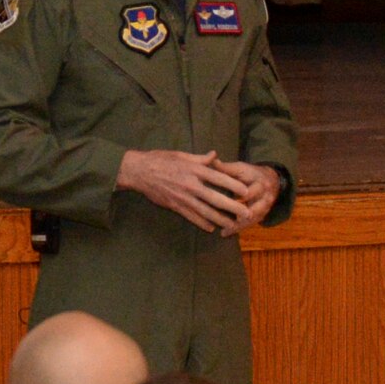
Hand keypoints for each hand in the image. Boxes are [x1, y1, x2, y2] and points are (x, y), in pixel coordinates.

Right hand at [117, 149, 250, 231]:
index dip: (234, 185)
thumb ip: (200, 158)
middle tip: (246, 214)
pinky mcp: (174, 205)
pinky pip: (190, 216)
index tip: (246, 192)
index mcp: (194, 169)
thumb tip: (215, 155)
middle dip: (233, 207)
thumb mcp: (181, 155)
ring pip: (205, 211)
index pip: (219, 178)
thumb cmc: (160, 159)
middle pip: (216, 198)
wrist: (138, 171)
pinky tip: (212, 228)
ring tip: (233, 225)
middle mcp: (190, 184)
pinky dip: (201, 223)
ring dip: (220, 219)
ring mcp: (182, 197)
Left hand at [215, 161, 280, 235]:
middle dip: (240, 217)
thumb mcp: (241, 168)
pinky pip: (252, 224)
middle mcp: (265, 195)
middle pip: (254, 210)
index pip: (249, 192)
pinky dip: (239, 228)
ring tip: (224, 231)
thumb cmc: (251, 173)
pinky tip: (226, 232)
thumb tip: (211, 161)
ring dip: (239, 226)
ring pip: (253, 219)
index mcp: (259, 182)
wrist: (272, 179)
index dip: (238, 198)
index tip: (223, 201)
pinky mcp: (264, 214)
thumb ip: (226, 168)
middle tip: (224, 222)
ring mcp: (266, 206)